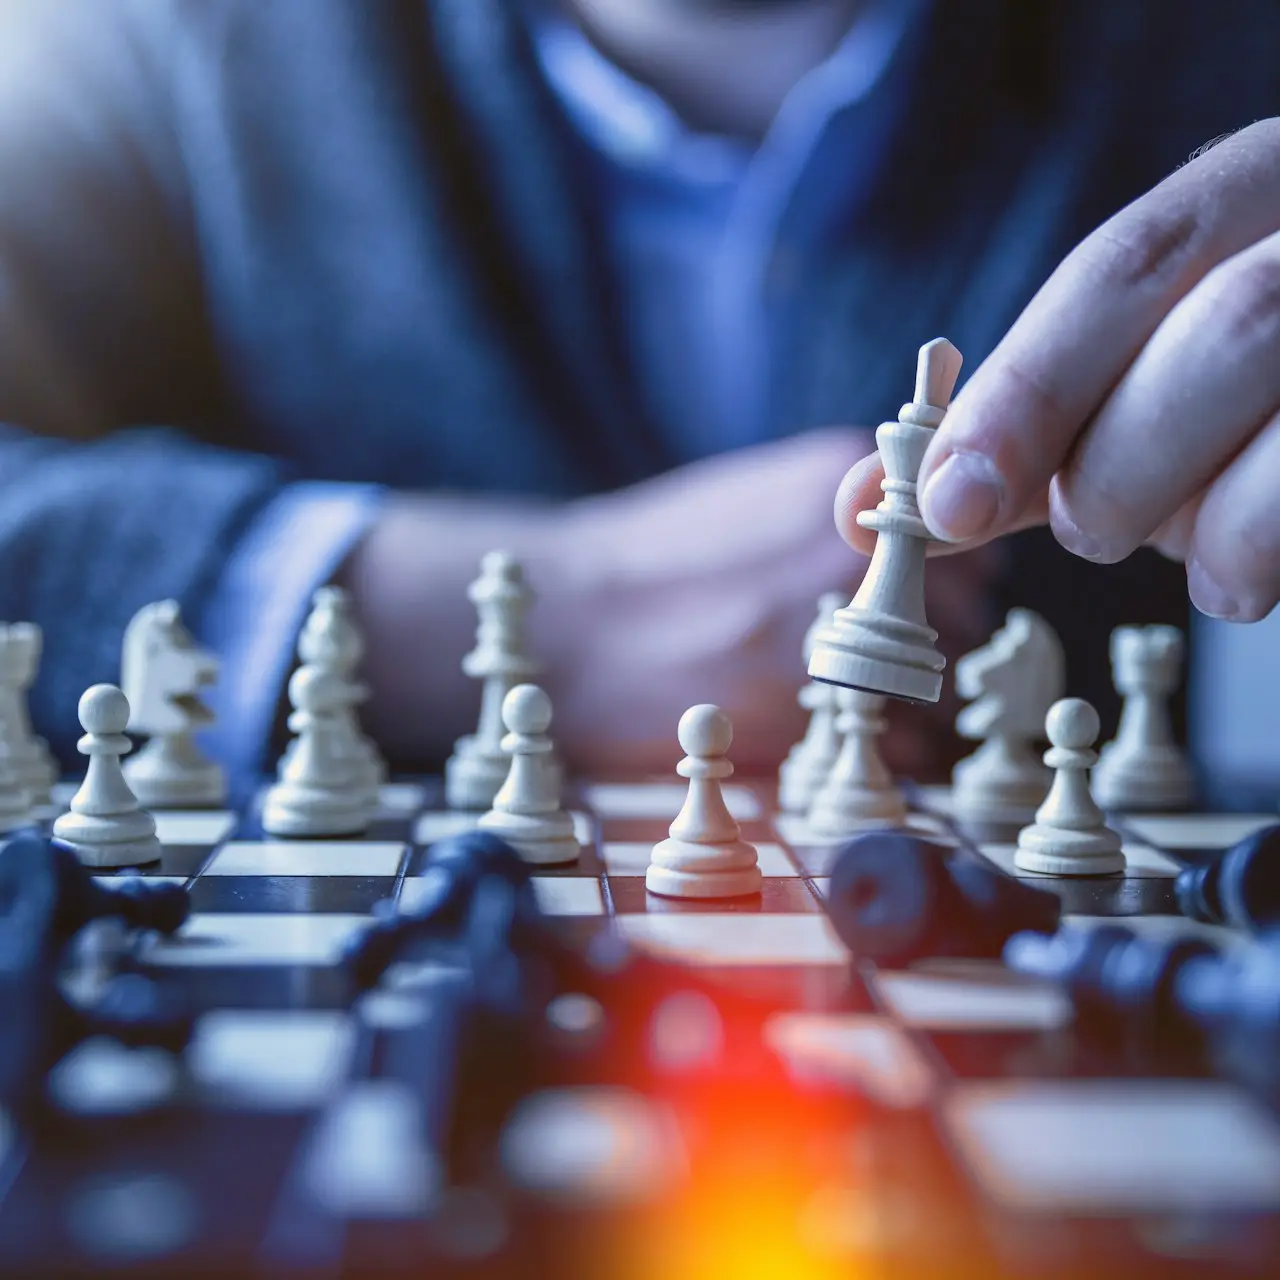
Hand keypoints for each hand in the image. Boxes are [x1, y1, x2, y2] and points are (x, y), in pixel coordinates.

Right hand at [342, 429, 996, 778]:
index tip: (916, 605)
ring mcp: (836, 636)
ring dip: (913, 706)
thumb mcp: (753, 497)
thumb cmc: (652, 564)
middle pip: (963, 616)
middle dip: (930, 646)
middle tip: (873, 664)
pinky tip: (828, 739)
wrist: (567, 625)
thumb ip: (842, 515)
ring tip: (845, 706)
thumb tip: (914, 548)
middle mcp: (853, 555)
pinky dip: (887, 757)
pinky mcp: (810, 718)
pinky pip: (904, 750)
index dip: (947, 582)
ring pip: (941, 689)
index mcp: (841, 484)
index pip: (969, 539)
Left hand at [835, 118, 1279, 622]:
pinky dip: (1266, 548)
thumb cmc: (1221, 414)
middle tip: (1092, 531)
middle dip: (1125, 461)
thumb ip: (1004, 444)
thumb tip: (856, 503)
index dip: (1028, 392)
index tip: (952, 504)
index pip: (1122, 268)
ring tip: (1190, 562)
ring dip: (1206, 513)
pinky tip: (1243, 579)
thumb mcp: (1110, 407)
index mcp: (1238, 197)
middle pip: (1225, 326)